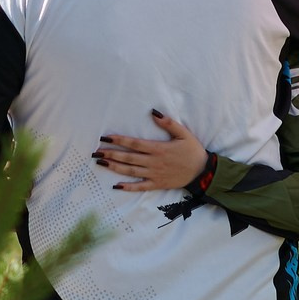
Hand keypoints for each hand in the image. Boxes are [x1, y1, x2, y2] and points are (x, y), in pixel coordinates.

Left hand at [95, 110, 212, 191]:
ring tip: (101, 163)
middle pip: (128, 157)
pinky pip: (140, 186)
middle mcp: (154, 162)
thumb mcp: (184, 133)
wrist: (202, 171)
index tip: (105, 138)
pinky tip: (116, 185)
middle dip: (111, 154)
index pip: (134, 144)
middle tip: (96, 152)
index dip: (119, 140)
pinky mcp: (157, 184)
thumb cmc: (192, 151)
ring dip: (115, 167)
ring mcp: (154, 174)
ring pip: (131, 171)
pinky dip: (128, 187)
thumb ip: (168, 123)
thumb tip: (153, 112)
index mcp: (158, 148)